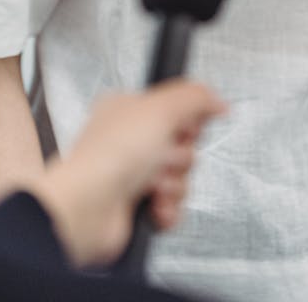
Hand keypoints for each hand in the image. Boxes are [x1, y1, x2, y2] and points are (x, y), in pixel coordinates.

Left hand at [29, 80, 225, 266]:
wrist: (89, 208)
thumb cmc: (108, 155)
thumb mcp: (161, 108)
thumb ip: (195, 97)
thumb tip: (218, 101)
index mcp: (129, 110)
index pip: (177, 109)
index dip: (187, 120)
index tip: (183, 126)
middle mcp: (130, 141)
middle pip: (183, 145)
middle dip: (179, 157)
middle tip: (161, 157)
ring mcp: (133, 175)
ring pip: (181, 178)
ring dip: (173, 184)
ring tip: (152, 184)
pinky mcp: (138, 207)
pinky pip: (173, 206)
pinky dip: (168, 209)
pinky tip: (153, 205)